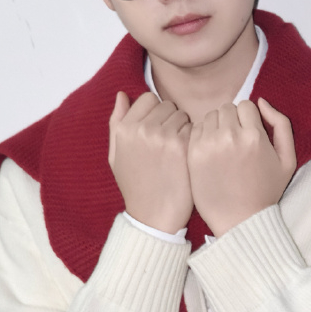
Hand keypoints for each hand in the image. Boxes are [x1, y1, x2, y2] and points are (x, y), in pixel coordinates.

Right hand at [109, 91, 192, 233]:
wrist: (153, 216)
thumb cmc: (135, 186)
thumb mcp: (116, 156)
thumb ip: (117, 123)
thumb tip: (121, 95)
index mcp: (124, 129)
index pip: (147, 98)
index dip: (155, 112)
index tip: (157, 129)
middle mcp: (141, 128)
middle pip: (166, 104)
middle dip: (170, 119)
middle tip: (167, 143)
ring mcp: (162, 135)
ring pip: (182, 115)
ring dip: (183, 128)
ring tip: (176, 152)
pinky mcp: (182, 146)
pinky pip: (193, 128)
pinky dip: (193, 139)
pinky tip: (186, 157)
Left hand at [187, 98, 296, 236]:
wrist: (239, 221)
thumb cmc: (266, 191)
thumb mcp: (287, 159)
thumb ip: (281, 124)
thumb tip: (261, 102)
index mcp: (255, 136)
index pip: (246, 105)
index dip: (248, 118)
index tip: (248, 133)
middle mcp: (230, 136)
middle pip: (227, 108)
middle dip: (232, 120)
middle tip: (235, 140)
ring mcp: (208, 145)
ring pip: (210, 116)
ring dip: (216, 126)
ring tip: (222, 146)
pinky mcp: (192, 154)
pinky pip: (195, 129)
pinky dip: (202, 135)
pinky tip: (210, 151)